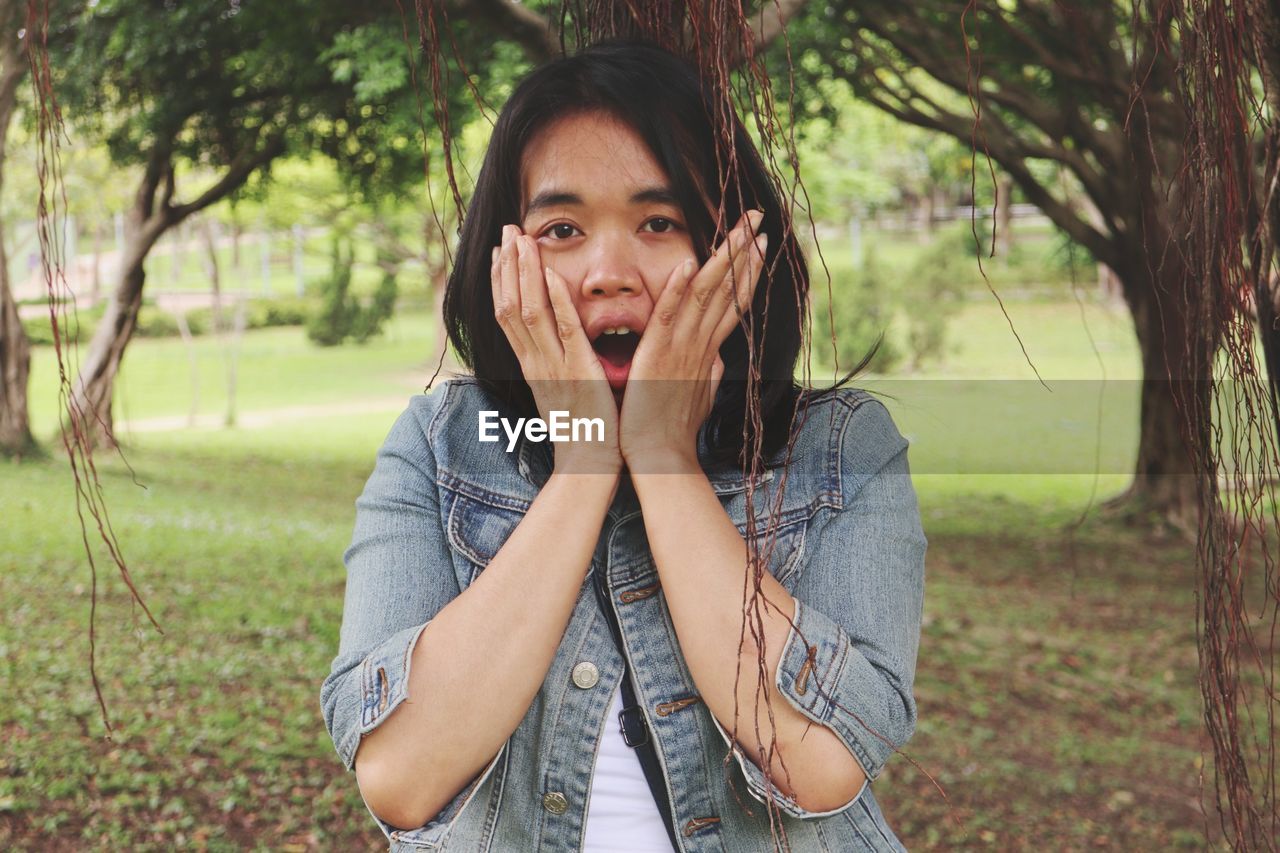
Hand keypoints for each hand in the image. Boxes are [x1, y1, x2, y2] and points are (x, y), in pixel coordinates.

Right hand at [491, 224, 622, 475]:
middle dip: (507, 265)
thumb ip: (556, 364)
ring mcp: (553, 366)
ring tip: (522, 240)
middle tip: (505, 231)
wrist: (588, 465)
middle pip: (510, 305)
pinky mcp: (578, 372)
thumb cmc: (581, 431)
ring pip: (529, 311)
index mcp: (531, 365)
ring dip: (524, 272)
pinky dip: (556, 301)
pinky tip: (553, 273)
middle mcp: (535, 362)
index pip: (507, 315)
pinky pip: (563, 331)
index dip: (501, 281)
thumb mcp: (561, 391)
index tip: (498, 252)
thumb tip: (556, 344)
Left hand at [619, 209, 767, 470]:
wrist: (659, 457)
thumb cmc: (672, 429)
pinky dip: (679, 290)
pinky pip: (669, 317)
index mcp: (706, 349)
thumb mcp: (696, 394)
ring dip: (724, 260)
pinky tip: (689, 263)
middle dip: (745, 253)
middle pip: (728, 289)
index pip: (732, 301)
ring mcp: (682, 348)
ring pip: (707, 294)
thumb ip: (707, 371)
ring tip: (741, 231)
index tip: (761, 242)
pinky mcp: (658, 356)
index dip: (747, 270)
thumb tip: (718, 358)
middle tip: (759, 219)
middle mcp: (701, 343)